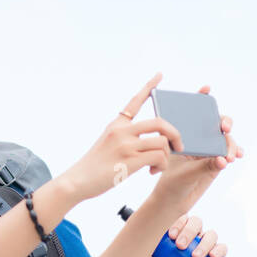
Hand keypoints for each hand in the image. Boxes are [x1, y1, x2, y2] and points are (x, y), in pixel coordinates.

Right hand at [56, 72, 181, 201]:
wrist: (77, 181)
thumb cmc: (94, 167)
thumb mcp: (107, 144)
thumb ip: (126, 138)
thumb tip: (151, 143)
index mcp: (116, 125)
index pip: (135, 101)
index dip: (149, 87)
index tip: (159, 75)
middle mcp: (122, 131)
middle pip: (159, 123)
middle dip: (175, 134)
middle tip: (178, 146)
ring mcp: (126, 145)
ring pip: (162, 142)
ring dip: (167, 156)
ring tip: (157, 165)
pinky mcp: (130, 160)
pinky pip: (159, 157)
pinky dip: (161, 165)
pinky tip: (151, 171)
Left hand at [139, 214, 227, 256]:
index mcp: (176, 233)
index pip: (179, 218)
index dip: (177, 223)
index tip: (170, 235)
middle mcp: (192, 236)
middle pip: (196, 223)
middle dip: (189, 231)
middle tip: (180, 246)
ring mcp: (204, 246)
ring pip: (210, 235)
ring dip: (205, 243)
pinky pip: (222, 248)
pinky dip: (220, 250)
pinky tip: (214, 256)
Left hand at [148, 85, 241, 213]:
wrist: (172, 199)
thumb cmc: (169, 180)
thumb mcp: (181, 169)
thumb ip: (202, 164)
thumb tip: (222, 160)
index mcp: (186, 133)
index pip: (194, 112)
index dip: (202, 98)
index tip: (206, 89)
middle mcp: (200, 138)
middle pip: (216, 122)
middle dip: (224, 121)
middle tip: (223, 127)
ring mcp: (210, 149)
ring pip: (226, 139)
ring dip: (231, 144)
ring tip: (229, 156)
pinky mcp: (218, 162)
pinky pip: (230, 154)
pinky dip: (235, 154)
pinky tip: (235, 157)